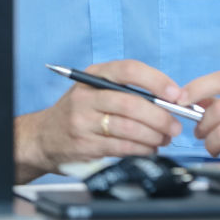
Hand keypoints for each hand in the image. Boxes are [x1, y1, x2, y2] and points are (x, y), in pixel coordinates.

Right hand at [14, 59, 183, 182]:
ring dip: (153, 136)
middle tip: (175, 126)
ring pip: (129, 128)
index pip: (129, 70)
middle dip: (161, 117)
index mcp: (94, 75)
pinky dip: (142, 149)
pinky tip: (149, 148)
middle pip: (132, 103)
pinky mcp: (85, 145)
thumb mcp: (95, 91)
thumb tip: (169, 100)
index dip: (156, 81)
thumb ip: (127, 91)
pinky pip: (122, 147)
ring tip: (164, 139)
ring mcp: (83, 121)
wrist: (43, 137)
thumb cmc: (79, 111)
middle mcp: (86, 96)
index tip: (176, 95)